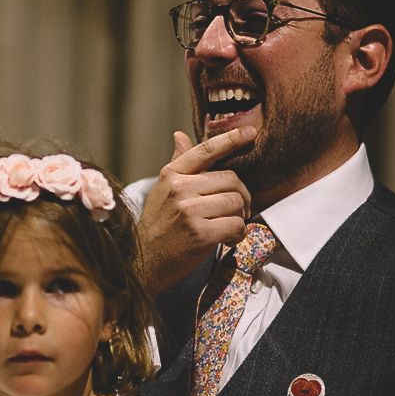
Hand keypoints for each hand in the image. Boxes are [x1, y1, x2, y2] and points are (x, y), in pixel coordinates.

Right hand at [138, 127, 254, 293]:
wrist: (144, 262)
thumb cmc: (158, 226)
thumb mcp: (162, 191)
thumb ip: (178, 165)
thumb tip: (180, 135)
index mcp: (171, 175)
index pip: (205, 150)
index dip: (231, 139)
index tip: (250, 132)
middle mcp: (179, 188)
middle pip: (230, 179)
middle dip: (241, 196)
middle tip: (237, 210)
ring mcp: (189, 211)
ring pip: (236, 202)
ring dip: (240, 216)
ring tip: (228, 226)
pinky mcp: (200, 233)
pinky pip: (236, 225)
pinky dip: (238, 234)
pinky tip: (228, 239)